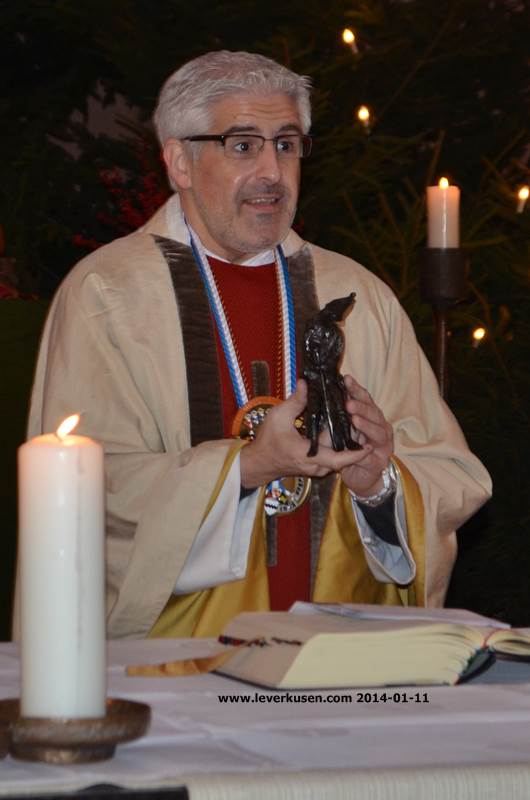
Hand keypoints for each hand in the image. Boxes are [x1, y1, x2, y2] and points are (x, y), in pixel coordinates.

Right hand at [240, 380, 371, 488]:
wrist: (259, 462)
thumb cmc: (267, 440)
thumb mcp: (278, 417)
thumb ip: (295, 401)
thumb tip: (306, 383)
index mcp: (307, 454)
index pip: (338, 459)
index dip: (355, 454)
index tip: (369, 446)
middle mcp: (315, 465)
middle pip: (341, 455)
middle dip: (352, 441)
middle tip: (361, 423)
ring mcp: (315, 468)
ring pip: (336, 457)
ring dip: (344, 444)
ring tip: (352, 425)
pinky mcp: (313, 467)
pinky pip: (330, 458)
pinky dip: (335, 447)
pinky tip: (337, 431)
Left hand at [338, 375, 393, 496]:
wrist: (358, 478)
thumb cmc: (348, 451)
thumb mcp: (340, 430)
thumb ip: (336, 414)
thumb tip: (322, 393)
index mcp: (371, 417)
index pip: (365, 399)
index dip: (356, 390)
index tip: (346, 379)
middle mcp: (380, 428)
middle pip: (374, 413)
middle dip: (362, 407)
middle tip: (349, 402)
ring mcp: (383, 446)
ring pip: (378, 433)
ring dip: (367, 425)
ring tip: (354, 419)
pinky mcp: (379, 463)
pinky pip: (372, 457)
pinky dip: (366, 453)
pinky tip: (363, 448)